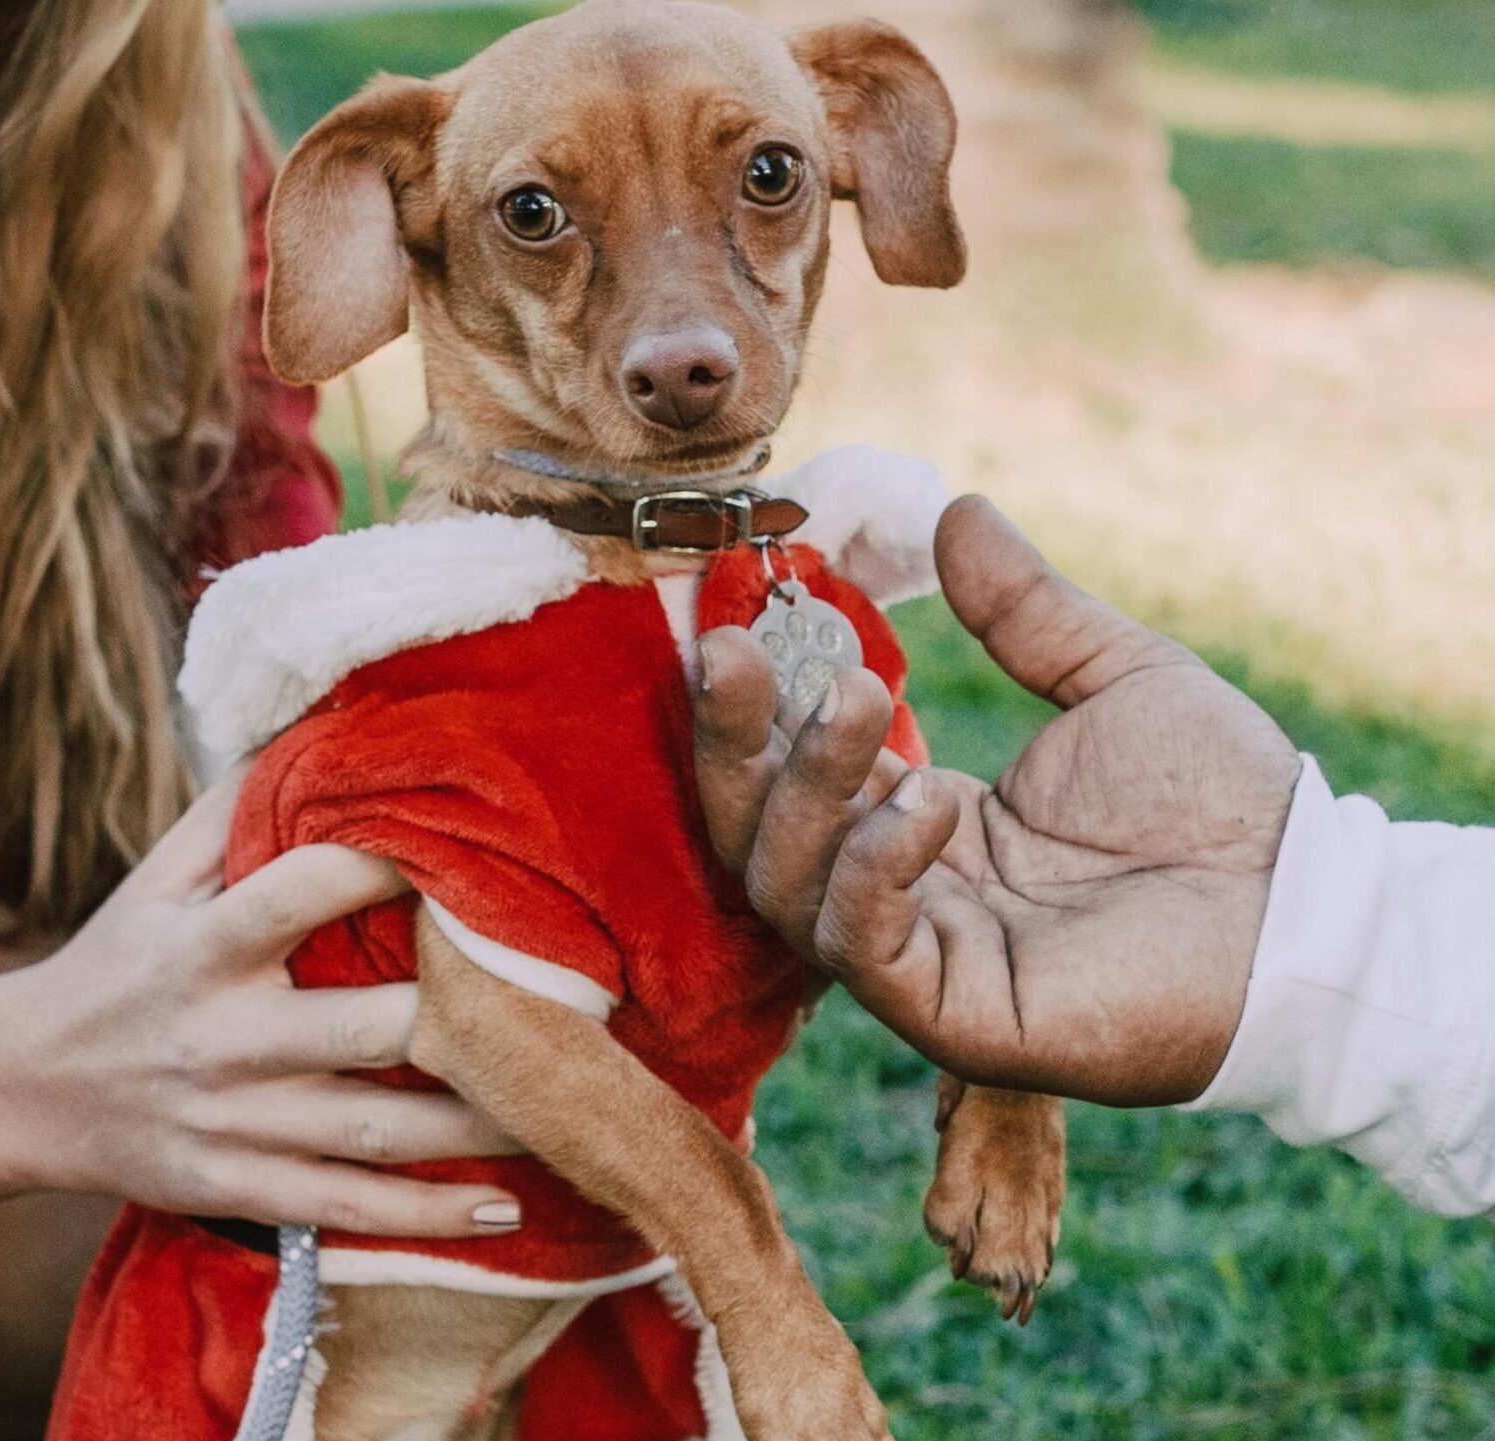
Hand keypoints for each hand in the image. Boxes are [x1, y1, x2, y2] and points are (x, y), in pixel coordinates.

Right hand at [16, 771, 522, 1235]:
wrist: (22, 1088)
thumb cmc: (115, 964)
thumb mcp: (154, 881)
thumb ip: (233, 809)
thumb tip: (319, 724)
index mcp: (205, 947)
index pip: (304, 893)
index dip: (388, 867)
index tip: (469, 852)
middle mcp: (224, 1037)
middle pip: (373, 1027)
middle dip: (475, 1019)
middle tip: (578, 1000)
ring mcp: (234, 1122)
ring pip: (380, 1131)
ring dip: (483, 1124)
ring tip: (570, 1107)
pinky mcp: (236, 1190)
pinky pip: (347, 1207)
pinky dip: (428, 1218)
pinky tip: (505, 1209)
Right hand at [692, 496, 1300, 1104]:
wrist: (1311, 905)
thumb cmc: (1226, 805)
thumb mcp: (1113, 678)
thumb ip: (1025, 611)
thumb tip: (954, 509)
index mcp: (923, 825)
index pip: (788, 775)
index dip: (748, 710)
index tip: (731, 631)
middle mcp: (903, 897)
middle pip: (756, 835)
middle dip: (733, 745)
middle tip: (735, 653)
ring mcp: (924, 962)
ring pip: (789, 890)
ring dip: (806, 791)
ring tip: (864, 701)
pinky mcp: (958, 1016)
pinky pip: (862, 949)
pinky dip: (871, 871)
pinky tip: (926, 800)